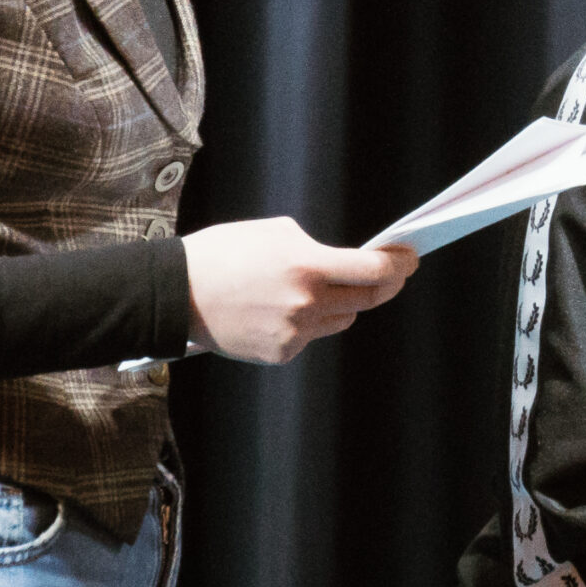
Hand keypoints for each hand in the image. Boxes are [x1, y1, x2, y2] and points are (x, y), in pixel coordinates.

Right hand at [181, 217, 416, 363]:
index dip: (399, 264)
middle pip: (368, 299)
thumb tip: (347, 262)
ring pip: (343, 320)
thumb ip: (317, 248)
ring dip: (345, 304)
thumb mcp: (275, 232)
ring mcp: (295, 334)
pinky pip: (312, 336)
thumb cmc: (223, 254)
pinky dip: (310, 322)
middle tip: (395, 272)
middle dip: (386, 284)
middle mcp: (307, 304)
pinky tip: (282, 309)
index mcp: (308, 266)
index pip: (374, 270)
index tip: (409, 258)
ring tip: (322, 288)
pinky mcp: (281, 354)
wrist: (176, 294)